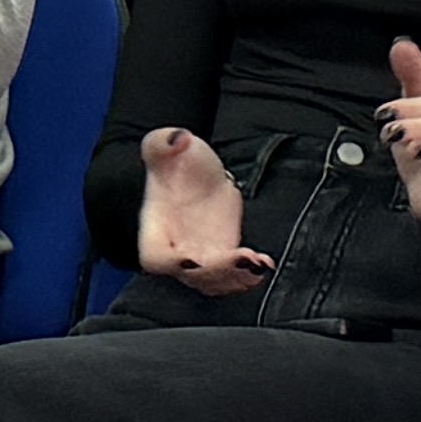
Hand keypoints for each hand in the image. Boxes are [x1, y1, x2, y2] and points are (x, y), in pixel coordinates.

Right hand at [134, 128, 270, 293]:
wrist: (195, 171)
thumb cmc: (174, 161)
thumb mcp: (164, 144)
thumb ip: (163, 142)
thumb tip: (177, 139)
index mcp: (155, 228)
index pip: (156, 258)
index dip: (172, 264)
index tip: (192, 259)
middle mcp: (176, 249)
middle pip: (191, 276)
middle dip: (217, 272)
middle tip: (243, 258)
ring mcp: (200, 256)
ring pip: (214, 282)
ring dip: (235, 278)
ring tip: (257, 262)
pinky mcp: (222, 257)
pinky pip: (233, 275)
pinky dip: (249, 274)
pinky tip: (264, 262)